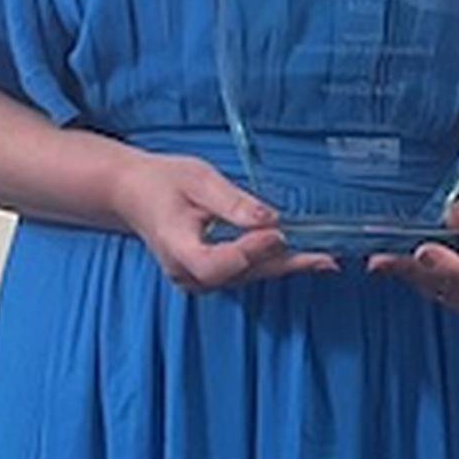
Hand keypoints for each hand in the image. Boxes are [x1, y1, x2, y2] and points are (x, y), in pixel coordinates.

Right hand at [115, 149, 336, 293]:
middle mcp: (185, 272)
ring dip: (283, 266)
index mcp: (176, 246)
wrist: (134, 195)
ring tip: (322, 259)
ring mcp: (195, 279)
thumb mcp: (197, 180)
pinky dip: (271, 264)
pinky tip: (300, 258)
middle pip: (239, 275)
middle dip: (282, 264)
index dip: (248, 251)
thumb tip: (270, 220)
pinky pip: (243, 273)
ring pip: (245, 277)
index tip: (277, 232)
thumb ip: (233, 202)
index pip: (214, 263)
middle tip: (323, 258)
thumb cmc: (163, 182)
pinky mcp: (207, 276)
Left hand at [365, 171, 458, 313]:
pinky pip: (435, 290)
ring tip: (381, 260)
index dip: (451, 266)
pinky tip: (389, 264)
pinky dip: (411, 276)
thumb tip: (457, 216)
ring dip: (409, 275)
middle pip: (455, 286)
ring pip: (440, 291)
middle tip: (387, 258)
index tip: (425, 253)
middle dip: (418, 271)